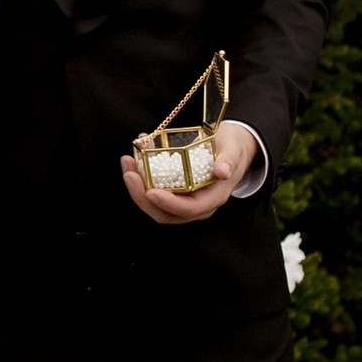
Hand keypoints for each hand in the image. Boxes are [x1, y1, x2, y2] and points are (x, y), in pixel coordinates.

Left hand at [120, 117, 260, 226]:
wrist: (231, 148)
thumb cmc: (233, 148)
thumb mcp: (234, 149)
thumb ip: (230, 160)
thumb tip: (222, 171)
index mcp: (213, 198)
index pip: (189, 209)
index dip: (169, 203)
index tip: (150, 191)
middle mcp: (197, 205)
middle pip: (165, 213)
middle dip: (142, 196)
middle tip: (130, 173)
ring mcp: (183, 200)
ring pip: (155, 205)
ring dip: (136, 187)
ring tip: (128, 162)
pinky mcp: (173, 192)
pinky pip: (153, 191)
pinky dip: (140, 177)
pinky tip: (134, 158)